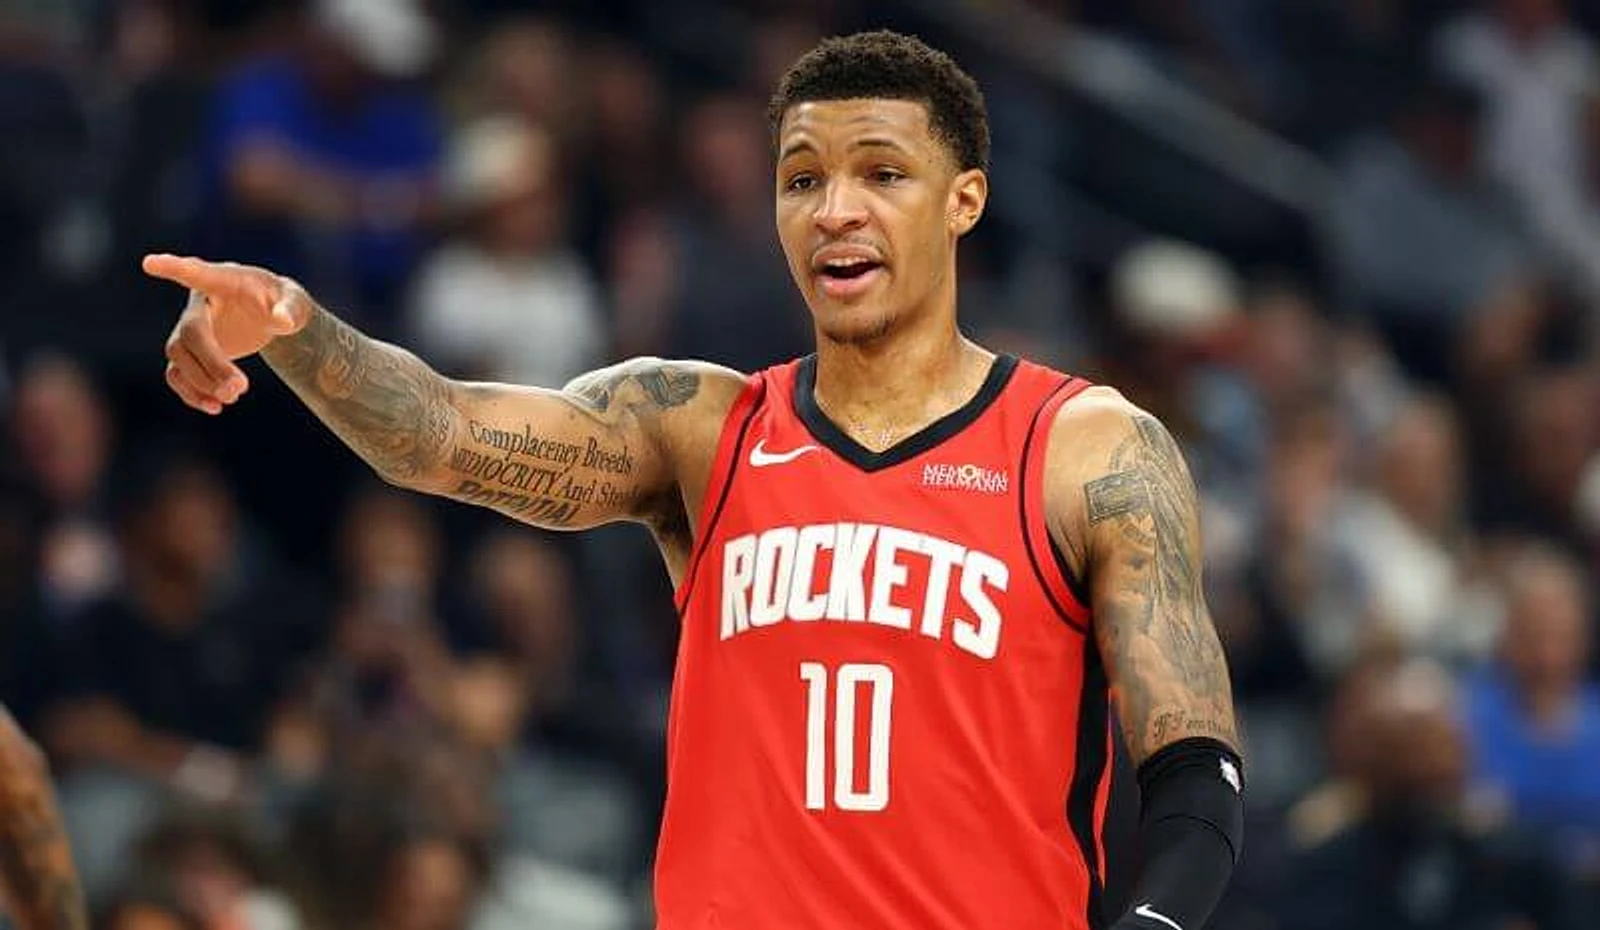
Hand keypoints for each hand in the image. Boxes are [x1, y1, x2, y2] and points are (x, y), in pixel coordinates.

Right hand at [142, 253, 310, 413]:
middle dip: (212, 363)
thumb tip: (283, 321)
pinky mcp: (191, 353)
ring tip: (233, 397)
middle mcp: (200, 304)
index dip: (173, 268)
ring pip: (178, 356)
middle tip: (241, 388)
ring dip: (201, 382)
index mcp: (224, 281)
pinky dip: (191, 393)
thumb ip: (291, 308)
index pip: (197, 273)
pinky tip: (214, 407)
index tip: (149, 262)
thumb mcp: (295, 300)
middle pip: (190, 332)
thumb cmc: (281, 301)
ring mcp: (190, 328)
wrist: (273, 316)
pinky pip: (177, 374)